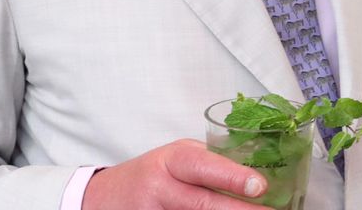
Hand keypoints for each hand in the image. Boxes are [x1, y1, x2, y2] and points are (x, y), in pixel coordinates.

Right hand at [82, 139, 267, 209]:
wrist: (101, 197)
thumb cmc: (151, 174)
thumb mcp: (177, 158)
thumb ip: (210, 164)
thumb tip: (259, 176)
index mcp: (171, 161)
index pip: (203, 166)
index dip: (232, 177)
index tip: (259, 186)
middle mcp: (159, 188)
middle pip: (203, 204)